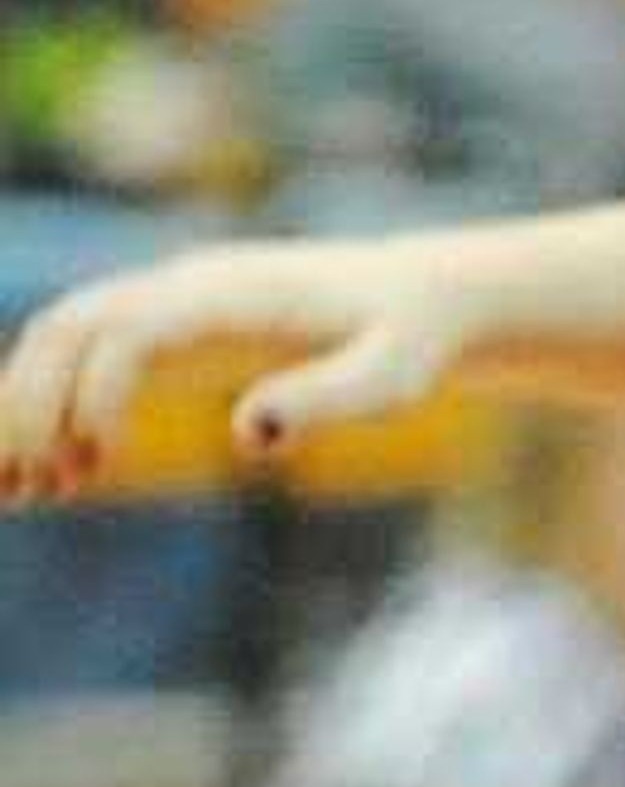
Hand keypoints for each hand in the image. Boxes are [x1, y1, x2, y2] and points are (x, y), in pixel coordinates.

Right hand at [0, 232, 482, 500]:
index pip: (128, 328)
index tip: (91, 470)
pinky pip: (86, 357)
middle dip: (31, 405)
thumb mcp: (393, 376)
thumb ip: (328, 398)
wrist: (423, 298)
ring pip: (63, 336)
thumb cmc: (411, 340)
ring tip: (30, 498)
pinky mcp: (172, 332)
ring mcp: (173, 303)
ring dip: (28, 408)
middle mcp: (188, 287)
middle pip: (71, 323)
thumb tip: (246, 436)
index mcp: (232, 293)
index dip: (93, 396)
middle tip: (32, 494)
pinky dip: (52, 410)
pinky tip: (59, 485)